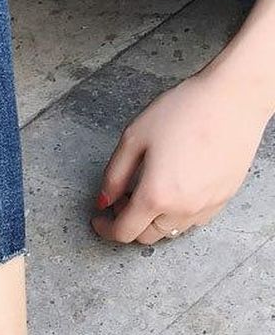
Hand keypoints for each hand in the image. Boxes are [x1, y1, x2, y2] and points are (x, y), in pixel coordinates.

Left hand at [91, 68, 270, 244]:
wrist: (233, 97)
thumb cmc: (184, 111)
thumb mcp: (133, 139)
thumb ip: (114, 176)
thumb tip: (104, 201)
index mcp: (156, 195)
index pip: (124, 232)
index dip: (106, 228)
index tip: (99, 219)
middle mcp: (183, 208)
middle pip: (146, 236)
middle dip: (128, 223)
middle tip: (123, 198)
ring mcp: (207, 205)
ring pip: (170, 231)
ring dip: (153, 220)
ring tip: (149, 190)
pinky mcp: (224, 197)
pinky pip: (194, 220)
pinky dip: (176, 214)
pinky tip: (173, 190)